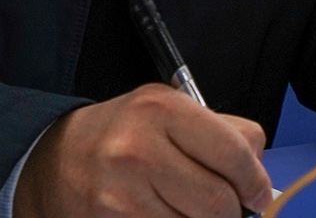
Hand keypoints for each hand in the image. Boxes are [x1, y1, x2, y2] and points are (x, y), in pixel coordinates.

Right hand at [14, 84, 271, 217]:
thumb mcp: (168, 111)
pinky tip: (163, 214)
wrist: (56, 161)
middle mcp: (138, 148)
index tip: (256, 193)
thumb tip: (259, 174)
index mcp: (160, 108)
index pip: (234, 153)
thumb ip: (222, 132)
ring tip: (181, 206)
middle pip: (219, 201)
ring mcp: (122, 194)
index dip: (255, 181)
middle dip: (229, 210)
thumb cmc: (125, 135)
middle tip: (221, 206)